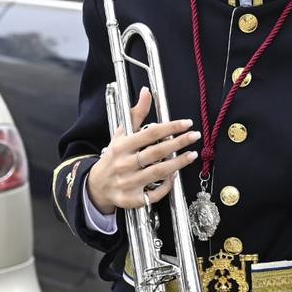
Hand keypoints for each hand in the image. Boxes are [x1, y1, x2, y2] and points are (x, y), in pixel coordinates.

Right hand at [85, 88, 199, 214]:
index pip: (150, 134)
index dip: (170, 127)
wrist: (97, 186)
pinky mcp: (132, 199)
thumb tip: (146, 92)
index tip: (186, 123)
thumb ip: (136, 113)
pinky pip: (154, 194)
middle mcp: (124, 164)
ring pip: (158, 172)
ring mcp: (128, 183)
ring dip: (178, 163)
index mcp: (121, 146)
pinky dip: (167, 185)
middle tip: (194, 136)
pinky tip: (174, 176)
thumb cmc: (113, 157)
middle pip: (156, 153)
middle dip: (179, 143)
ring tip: (192, 154)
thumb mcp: (121, 134)